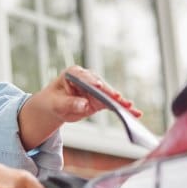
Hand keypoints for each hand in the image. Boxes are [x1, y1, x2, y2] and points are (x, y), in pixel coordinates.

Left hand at [17, 65, 142, 149]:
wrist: (55, 106)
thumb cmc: (53, 101)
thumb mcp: (56, 104)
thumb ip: (69, 104)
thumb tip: (84, 104)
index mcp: (74, 74)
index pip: (84, 77)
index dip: (91, 81)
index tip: (97, 85)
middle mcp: (88, 79)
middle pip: (101, 86)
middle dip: (110, 93)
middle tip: (119, 100)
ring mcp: (96, 89)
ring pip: (110, 95)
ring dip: (121, 103)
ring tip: (131, 109)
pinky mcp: (100, 99)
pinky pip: (112, 104)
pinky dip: (122, 109)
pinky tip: (133, 113)